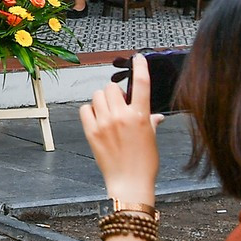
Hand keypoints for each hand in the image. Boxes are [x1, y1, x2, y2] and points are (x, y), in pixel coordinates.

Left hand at [79, 54, 164, 204]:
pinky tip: (97, 119)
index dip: (140, 67)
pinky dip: (90, 111)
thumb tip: (156, 115)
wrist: (129, 182)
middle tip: (120, 105)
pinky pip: (85, 109)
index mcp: (140, 116)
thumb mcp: (152, 139)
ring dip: (103, 100)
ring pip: (98, 95)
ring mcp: (104, 123)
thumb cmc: (144, 163)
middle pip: (112, 88)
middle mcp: (121, 116)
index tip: (137, 58)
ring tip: (108, 113)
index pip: (141, 83)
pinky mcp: (91, 131)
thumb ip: (151, 121)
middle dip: (116, 93)